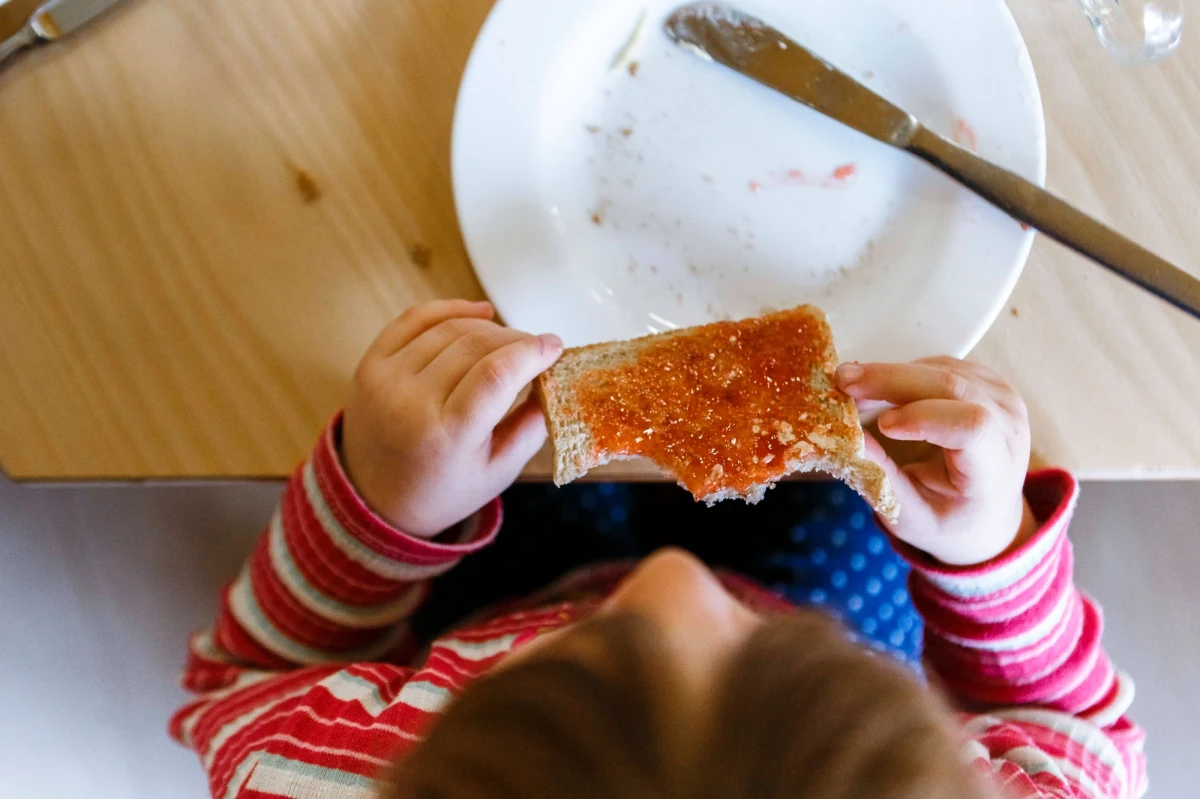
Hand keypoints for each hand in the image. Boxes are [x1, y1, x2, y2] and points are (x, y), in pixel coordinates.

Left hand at [341, 299, 562, 536]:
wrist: (375, 500)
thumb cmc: (442, 490)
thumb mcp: (498, 471)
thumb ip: (533, 426)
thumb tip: (555, 379)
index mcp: (447, 436)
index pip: (497, 374)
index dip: (532, 352)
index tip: (554, 346)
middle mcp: (410, 402)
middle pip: (476, 344)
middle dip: (516, 339)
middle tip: (535, 348)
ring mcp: (385, 379)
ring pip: (450, 328)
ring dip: (489, 327)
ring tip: (509, 340)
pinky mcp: (370, 364)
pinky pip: (415, 319)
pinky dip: (450, 309)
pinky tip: (478, 313)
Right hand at [836, 357, 1036, 566]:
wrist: (987, 512)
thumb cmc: (948, 520)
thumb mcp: (911, 518)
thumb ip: (882, 480)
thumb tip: (846, 438)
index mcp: (995, 468)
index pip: (972, 427)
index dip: (925, 416)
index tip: (882, 426)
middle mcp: (1009, 425)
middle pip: (951, 386)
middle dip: (890, 380)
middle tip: (841, 382)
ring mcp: (1001, 397)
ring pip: (940, 370)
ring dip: (890, 376)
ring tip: (853, 392)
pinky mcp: (987, 380)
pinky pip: (939, 365)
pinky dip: (902, 373)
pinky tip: (879, 391)